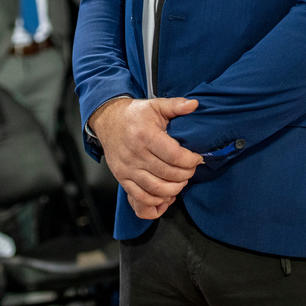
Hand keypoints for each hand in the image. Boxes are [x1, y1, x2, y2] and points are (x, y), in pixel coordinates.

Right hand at [90, 97, 203, 218]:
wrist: (108, 121)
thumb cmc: (134, 114)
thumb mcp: (155, 105)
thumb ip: (176, 105)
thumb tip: (194, 105)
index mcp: (145, 135)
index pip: (175, 156)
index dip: (191, 160)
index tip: (197, 158)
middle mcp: (135, 154)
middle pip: (168, 174)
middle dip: (186, 174)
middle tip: (191, 169)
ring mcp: (127, 168)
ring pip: (156, 189)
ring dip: (174, 189)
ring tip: (181, 181)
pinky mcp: (122, 178)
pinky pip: (140, 198)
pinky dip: (156, 201)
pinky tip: (166, 193)